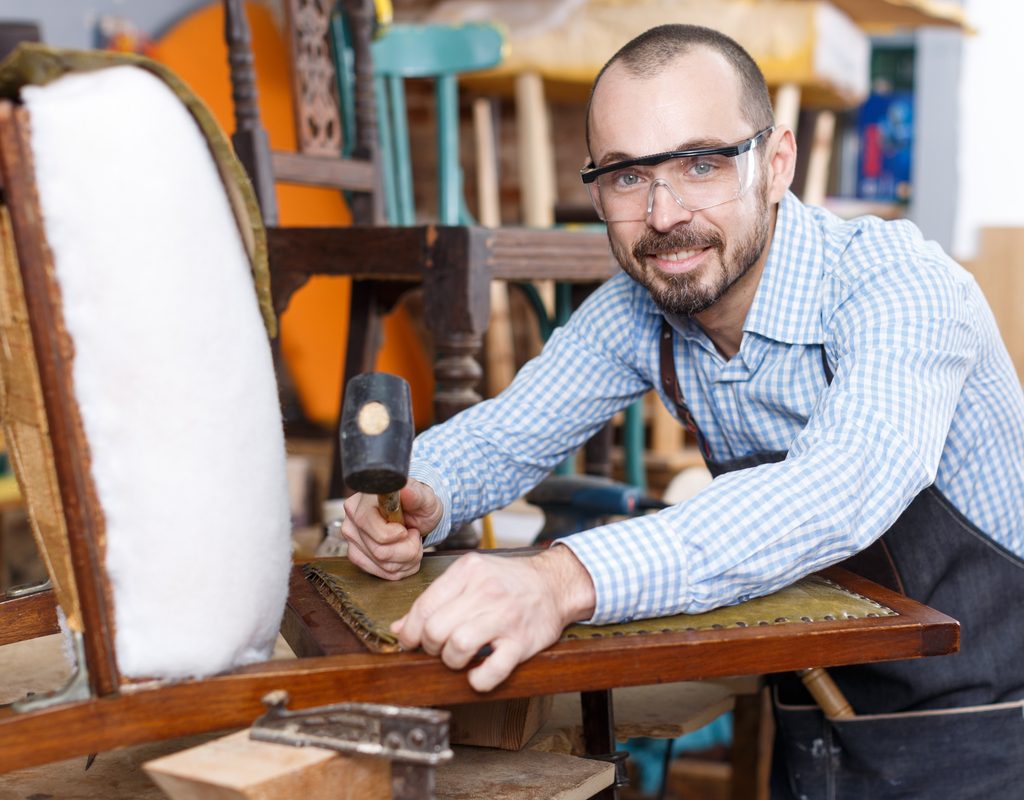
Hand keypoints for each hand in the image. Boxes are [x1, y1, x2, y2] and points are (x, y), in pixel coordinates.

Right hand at [342, 480, 442, 579]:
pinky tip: (405, 555)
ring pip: (383, 565)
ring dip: (406, 560)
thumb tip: (405, 487)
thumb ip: (416, 494)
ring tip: (411, 543)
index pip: (371, 527)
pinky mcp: (357, 555)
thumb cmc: (418, 504)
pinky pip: (380, 573)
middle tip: (414, 535)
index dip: (396, 535)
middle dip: (408, 549)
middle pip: (380, 551)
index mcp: (362, 502)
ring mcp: (352, 540)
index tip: (408, 529)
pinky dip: (400, 568)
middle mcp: (351, 521)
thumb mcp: (424, 497)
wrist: (415, 515)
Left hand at [391, 546, 596, 691]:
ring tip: (459, 658)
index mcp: (468, 571)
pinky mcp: (523, 642)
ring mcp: (506, 617)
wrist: (554, 584)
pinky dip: (478, 679)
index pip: (424, 606)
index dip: (410, 631)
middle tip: (439, 648)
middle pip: (436, 630)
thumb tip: (400, 628)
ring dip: (451, 662)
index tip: (411, 641)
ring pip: (458, 647)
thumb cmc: (507, 582)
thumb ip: (436, 599)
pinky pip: (492, 671)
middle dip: (430, 647)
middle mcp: (486, 591)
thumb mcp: (470, 577)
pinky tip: (477, 673)